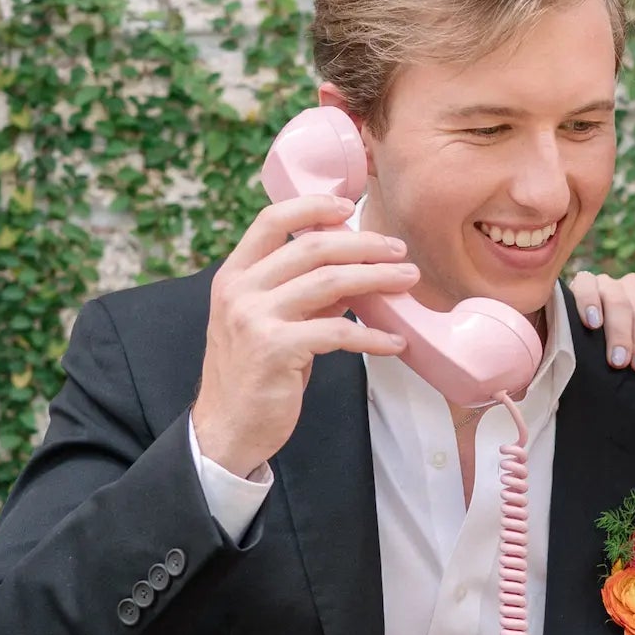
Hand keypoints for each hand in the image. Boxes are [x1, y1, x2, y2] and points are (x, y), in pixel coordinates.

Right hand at [192, 194, 418, 476]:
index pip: (271, 220)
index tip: (350, 206)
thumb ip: (302, 297)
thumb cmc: (255, 376)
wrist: (228, 428)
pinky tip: (395, 342)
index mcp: (234, 275)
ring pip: (330, 282)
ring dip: (377, 278)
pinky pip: (338, 331)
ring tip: (407, 280)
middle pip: (313, 247)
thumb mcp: (269, 325)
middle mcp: (240, 290)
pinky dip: (374, 336)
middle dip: (364, 245)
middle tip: (399, 250)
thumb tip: (351, 277)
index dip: (313, 206)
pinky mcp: (276, 348)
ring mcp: (255, 318)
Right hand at [569, 270, 634, 370]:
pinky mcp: (571, 289)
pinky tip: (587, 321)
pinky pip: (579, 285)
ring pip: (600, 291)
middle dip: (623, 334)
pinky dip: (584, 300)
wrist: (592, 357)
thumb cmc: (624, 351)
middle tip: (620, 363)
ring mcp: (593, 285)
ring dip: (601, 317)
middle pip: (622, 302)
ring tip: (599, 336)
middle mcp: (617, 285)